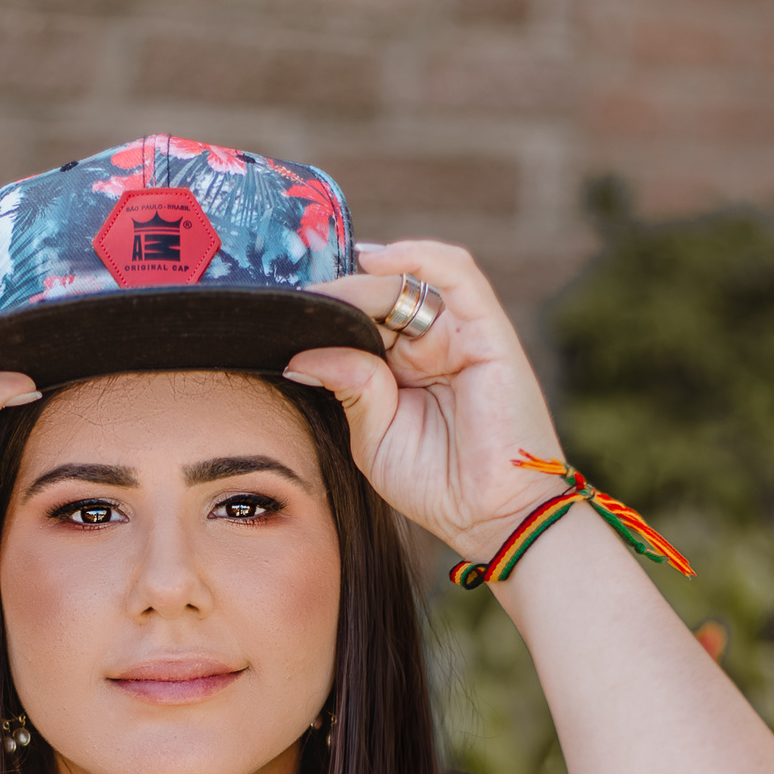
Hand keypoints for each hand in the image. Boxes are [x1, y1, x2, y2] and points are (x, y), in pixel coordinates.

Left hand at [288, 242, 561, 562]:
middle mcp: (432, 345)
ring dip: (366, 282)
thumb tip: (303, 353)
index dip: (327, 313)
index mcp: (404, 370)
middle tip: (300, 304)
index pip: (363, 322)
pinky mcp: (488, 330)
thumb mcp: (373, 436)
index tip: (285, 314)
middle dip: (339, 297)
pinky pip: (456, 273)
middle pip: (381, 297)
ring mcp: (461, 335)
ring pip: (410, 281)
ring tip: (330, 295)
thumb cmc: (437, 486)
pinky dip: (416, 256)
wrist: (488, 516)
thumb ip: (349, 387)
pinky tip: (371, 261)